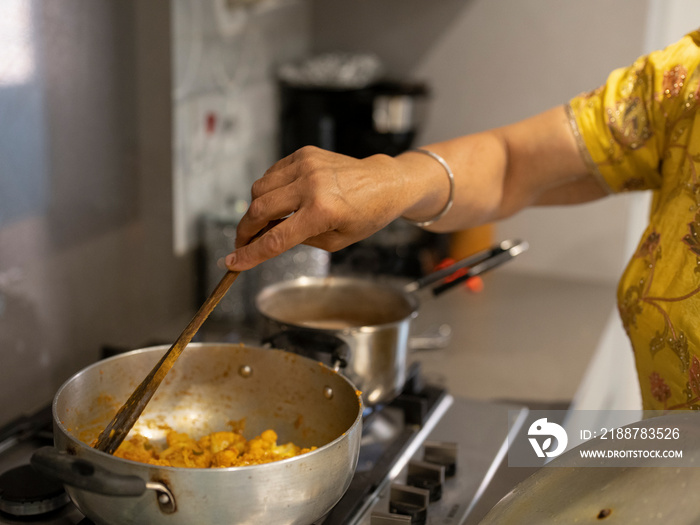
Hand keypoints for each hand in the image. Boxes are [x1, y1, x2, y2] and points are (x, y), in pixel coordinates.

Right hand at [226, 146, 414, 270]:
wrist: (385, 183)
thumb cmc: (366, 216)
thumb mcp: (336, 241)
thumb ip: (299, 241)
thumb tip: (267, 238)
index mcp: (322, 212)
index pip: (275, 238)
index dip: (250, 254)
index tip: (232, 262)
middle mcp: (311, 185)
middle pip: (259, 210)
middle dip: (245, 231)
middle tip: (243, 244)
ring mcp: (306, 166)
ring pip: (260, 188)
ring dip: (256, 208)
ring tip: (267, 221)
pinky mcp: (304, 154)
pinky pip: (272, 173)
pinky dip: (270, 189)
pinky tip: (281, 200)